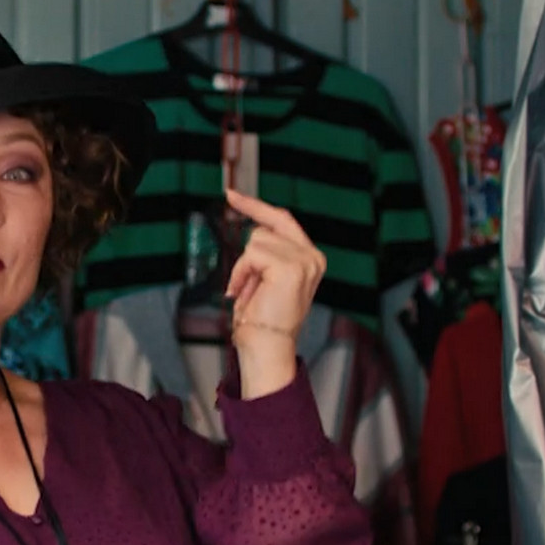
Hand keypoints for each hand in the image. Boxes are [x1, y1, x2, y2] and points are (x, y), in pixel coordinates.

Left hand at [222, 188, 326, 396]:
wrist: (266, 349)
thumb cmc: (262, 322)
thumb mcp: (265, 280)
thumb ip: (265, 256)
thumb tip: (251, 230)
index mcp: (311, 259)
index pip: (282, 220)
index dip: (256, 207)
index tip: (232, 195)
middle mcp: (313, 257)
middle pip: (265, 229)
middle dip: (248, 252)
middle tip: (241, 261)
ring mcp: (304, 260)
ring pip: (256, 241)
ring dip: (244, 268)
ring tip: (250, 293)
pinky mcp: (291, 267)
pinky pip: (251, 255)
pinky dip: (241, 274)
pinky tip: (247, 294)